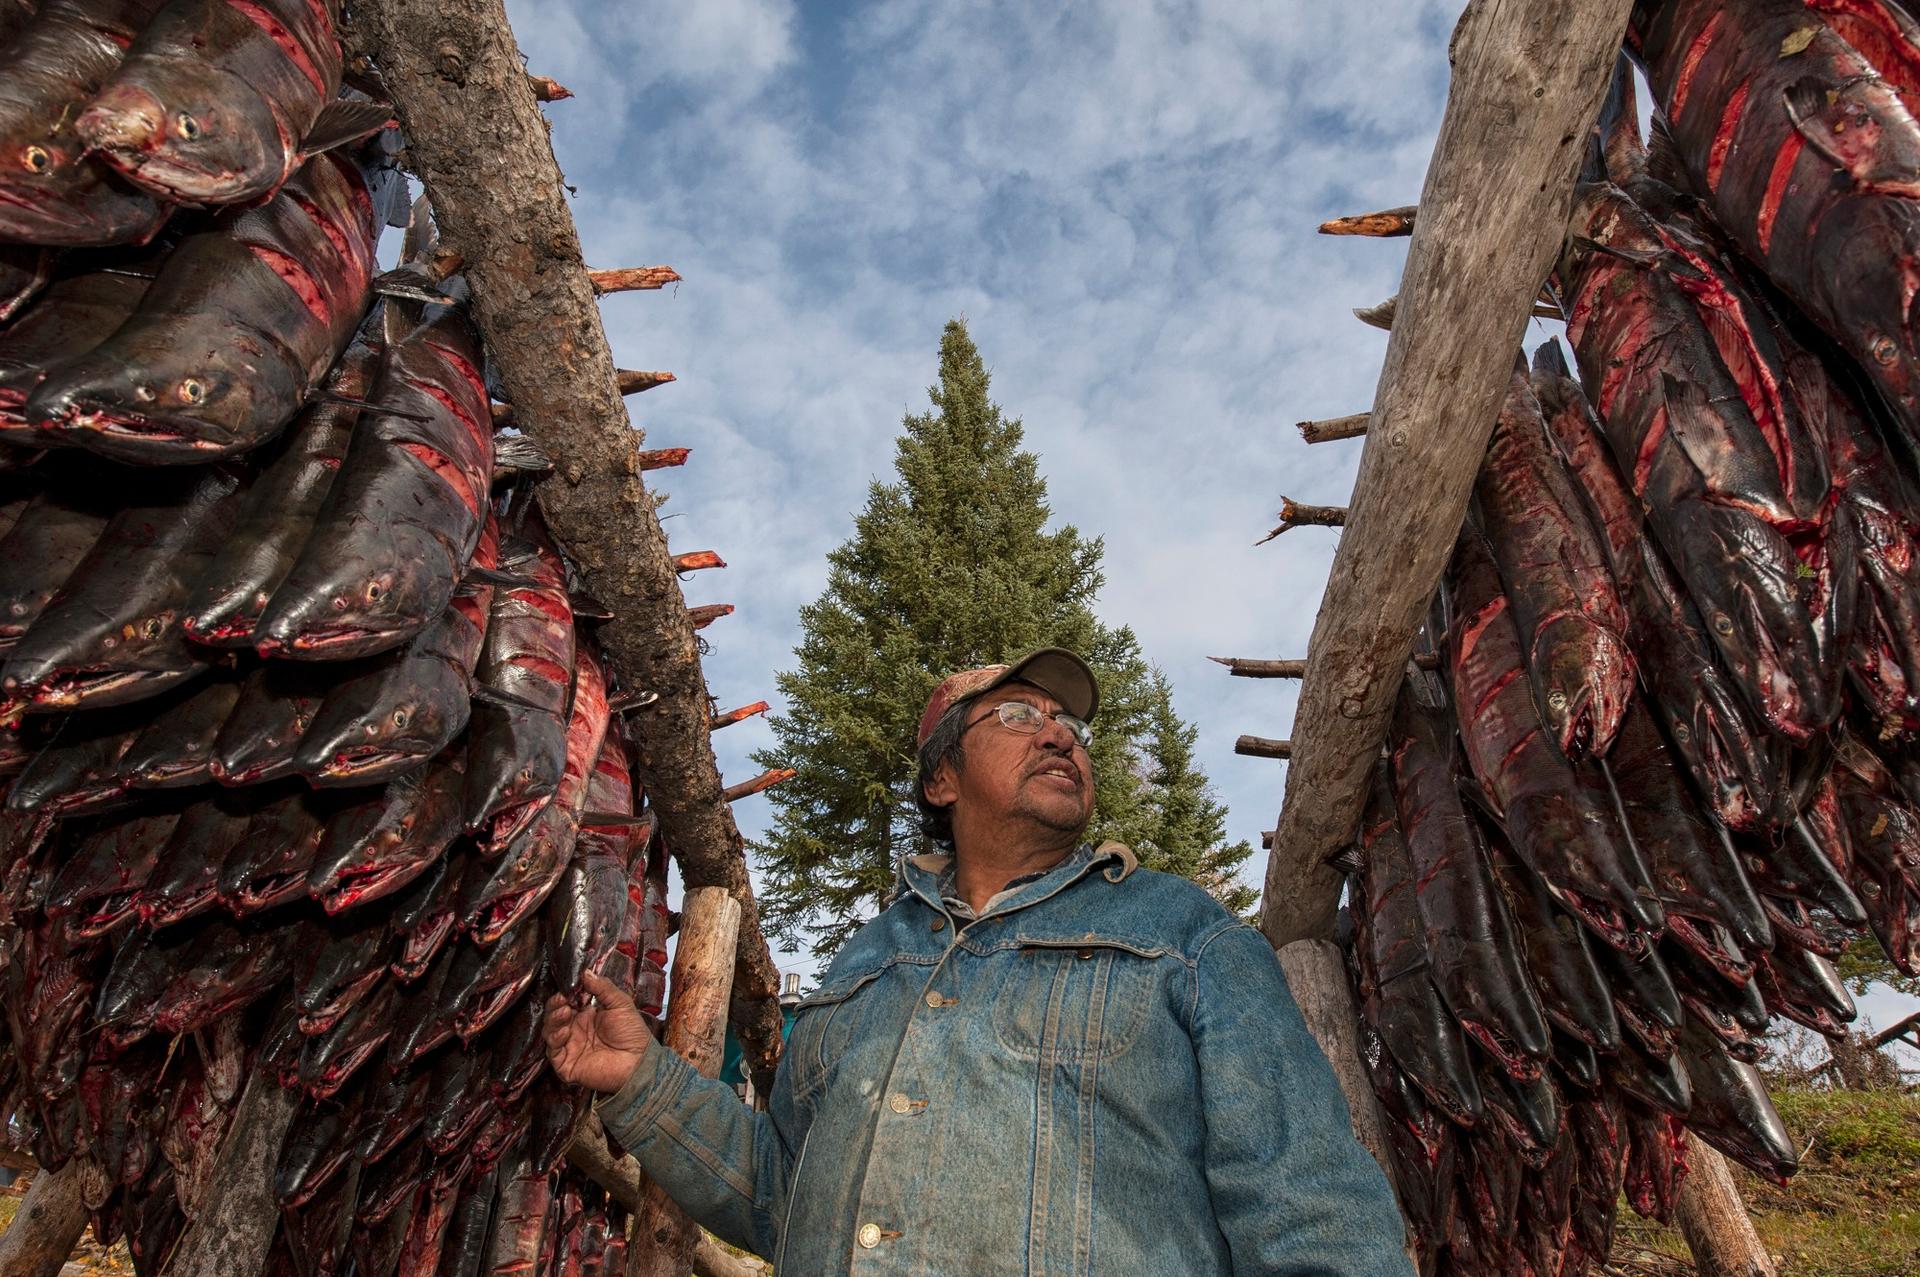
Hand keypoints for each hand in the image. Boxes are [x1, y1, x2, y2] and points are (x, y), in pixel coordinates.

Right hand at [544, 971, 654, 1092]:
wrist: (639, 1062)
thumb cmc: (632, 1034)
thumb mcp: (620, 1004)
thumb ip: (603, 988)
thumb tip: (585, 972)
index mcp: (586, 1016)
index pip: (566, 1003)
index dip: (564, 994)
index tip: (567, 987)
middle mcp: (575, 1031)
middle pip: (554, 1016)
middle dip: (555, 1005)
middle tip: (562, 999)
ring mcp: (570, 1048)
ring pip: (550, 1032)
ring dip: (553, 1020)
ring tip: (564, 1012)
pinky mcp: (566, 1065)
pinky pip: (553, 1052)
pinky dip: (555, 1039)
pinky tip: (564, 1031)